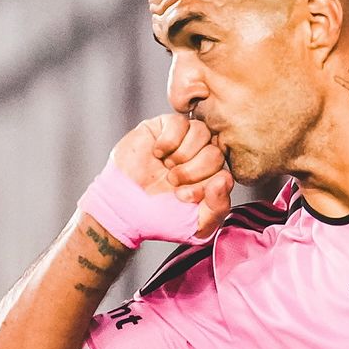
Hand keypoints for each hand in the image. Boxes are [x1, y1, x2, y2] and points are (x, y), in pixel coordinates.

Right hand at [110, 113, 232, 239]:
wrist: (124, 208)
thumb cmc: (159, 218)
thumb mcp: (195, 226)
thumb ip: (217, 208)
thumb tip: (224, 179)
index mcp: (210, 181)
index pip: (225, 175)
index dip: (206, 187)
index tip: (183, 198)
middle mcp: (200, 159)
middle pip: (215, 153)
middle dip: (193, 172)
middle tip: (172, 182)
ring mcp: (183, 141)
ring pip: (202, 132)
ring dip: (183, 155)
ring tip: (166, 167)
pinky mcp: (164, 127)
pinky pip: (180, 121)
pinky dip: (169, 140)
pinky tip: (157, 153)